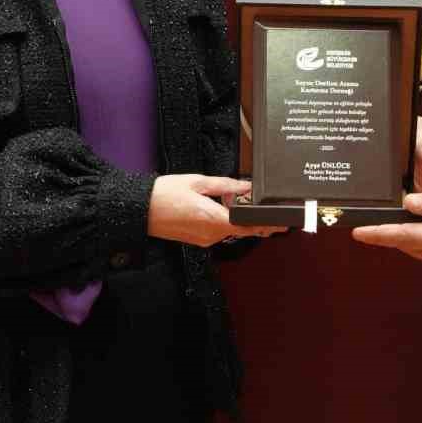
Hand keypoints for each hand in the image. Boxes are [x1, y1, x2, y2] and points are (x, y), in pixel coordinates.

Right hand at [147, 175, 284, 247]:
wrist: (140, 210)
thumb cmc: (165, 194)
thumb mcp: (198, 182)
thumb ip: (226, 185)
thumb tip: (247, 187)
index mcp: (213, 219)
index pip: (248, 227)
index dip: (266, 225)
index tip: (282, 223)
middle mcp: (211, 234)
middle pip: (242, 231)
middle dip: (257, 223)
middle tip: (274, 215)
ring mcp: (204, 240)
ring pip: (230, 231)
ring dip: (240, 221)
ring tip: (247, 206)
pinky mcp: (197, 240)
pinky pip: (219, 232)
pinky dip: (226, 223)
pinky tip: (226, 210)